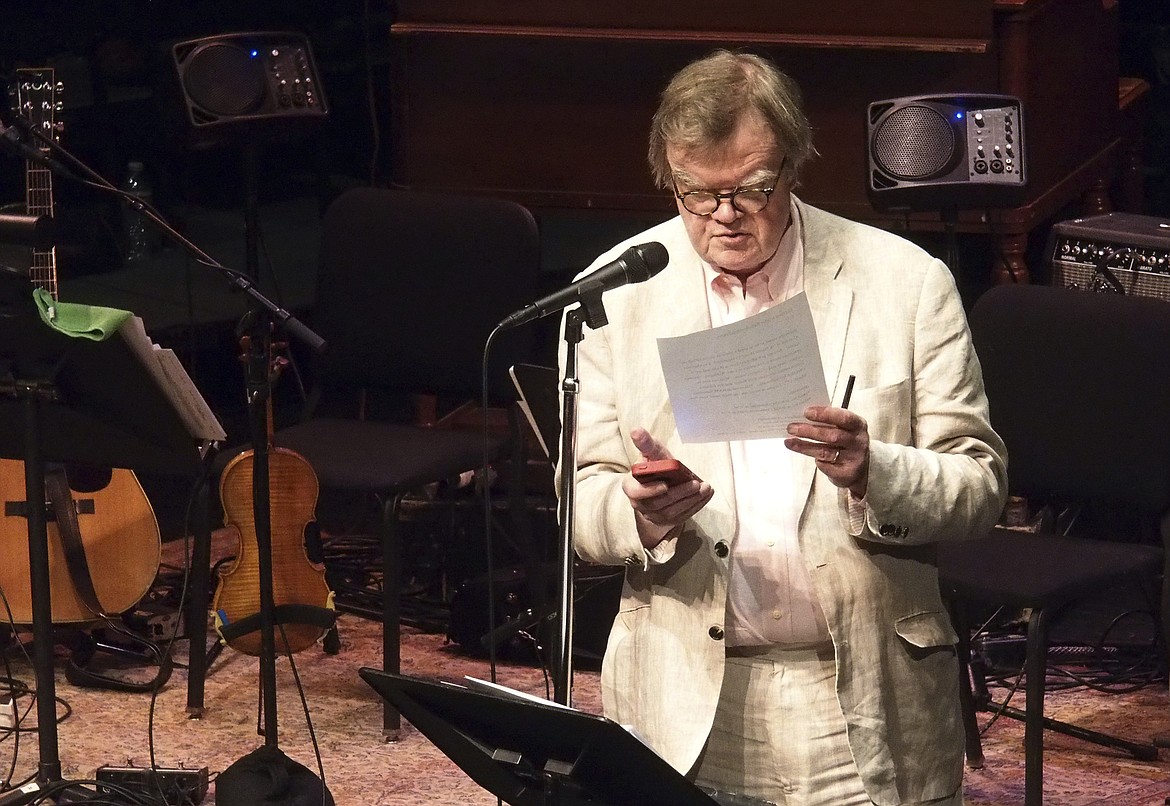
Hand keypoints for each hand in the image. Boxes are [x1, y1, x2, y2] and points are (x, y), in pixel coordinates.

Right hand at [623, 428, 712, 548]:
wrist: (661, 484)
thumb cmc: (655, 467)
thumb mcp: (652, 454)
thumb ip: (646, 444)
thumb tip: (636, 430)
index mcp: (631, 487)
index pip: (636, 492)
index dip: (650, 491)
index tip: (665, 485)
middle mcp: (640, 504)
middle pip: (658, 504)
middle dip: (679, 494)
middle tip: (696, 483)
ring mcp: (653, 516)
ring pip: (671, 512)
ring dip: (690, 500)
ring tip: (706, 488)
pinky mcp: (667, 522)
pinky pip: (682, 517)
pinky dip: (696, 506)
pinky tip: (707, 495)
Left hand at [785, 405, 869, 497]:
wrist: (862, 468)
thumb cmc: (847, 442)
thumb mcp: (844, 428)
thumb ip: (829, 422)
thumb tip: (802, 417)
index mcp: (858, 425)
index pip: (843, 417)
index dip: (824, 414)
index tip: (806, 412)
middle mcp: (858, 442)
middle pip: (832, 436)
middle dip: (809, 431)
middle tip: (791, 428)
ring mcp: (854, 459)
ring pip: (825, 451)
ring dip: (804, 446)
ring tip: (789, 442)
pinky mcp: (847, 474)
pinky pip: (826, 466)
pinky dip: (816, 461)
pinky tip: (808, 455)